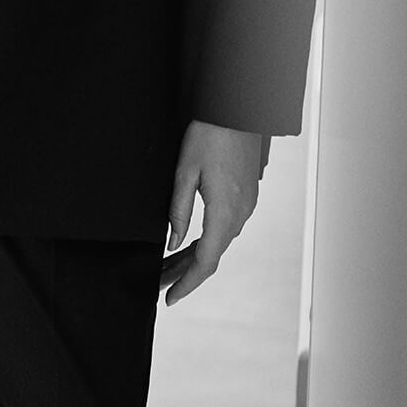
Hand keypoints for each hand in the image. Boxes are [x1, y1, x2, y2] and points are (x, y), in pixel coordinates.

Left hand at [162, 119, 261, 306]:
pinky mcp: (247, 196)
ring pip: (219, 243)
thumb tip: (173, 244)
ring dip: (195, 257)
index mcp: (224, 212)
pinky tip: (191, 242)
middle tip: (159, 283)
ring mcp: (247, 205)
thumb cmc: (209, 135)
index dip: (186, 283)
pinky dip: (207, 241)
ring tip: (168, 265)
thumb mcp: (184, 171)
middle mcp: (240, 213)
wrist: (238, 108)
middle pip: (212, 256)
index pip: (205, 262)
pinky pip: (227, 228)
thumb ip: (178, 211)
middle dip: (185, 273)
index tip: (169, 298)